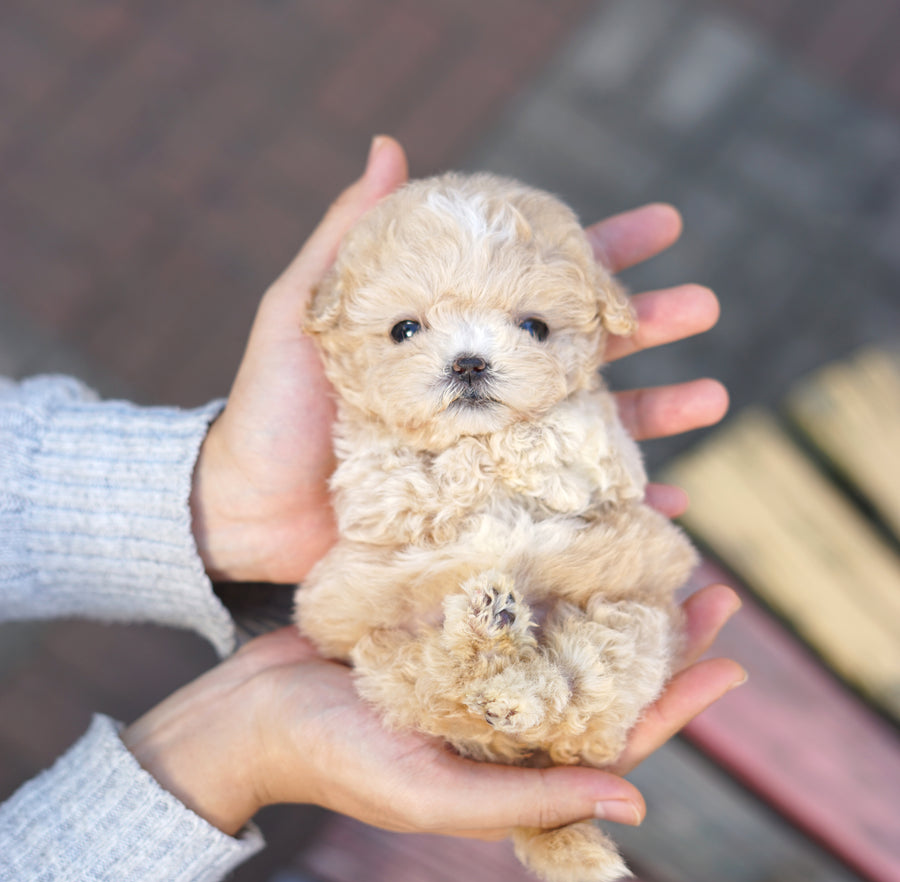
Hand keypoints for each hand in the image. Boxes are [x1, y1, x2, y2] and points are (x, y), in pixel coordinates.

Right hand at [122, 584, 744, 838]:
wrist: (253, 713)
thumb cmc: (337, 763)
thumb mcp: (433, 795)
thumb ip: (529, 797)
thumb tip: (639, 805)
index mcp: (514, 751)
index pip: (617, 731)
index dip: (678, 702)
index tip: (731, 661)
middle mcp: (505, 700)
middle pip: (601, 663)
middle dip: (659, 630)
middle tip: (712, 583)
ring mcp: (475, 653)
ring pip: (562, 616)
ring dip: (609, 584)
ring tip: (657, 541)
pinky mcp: (442, 612)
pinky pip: (508, 585)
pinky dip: (543, 559)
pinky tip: (570, 524)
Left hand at [189, 140, 725, 582]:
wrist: (247, 506)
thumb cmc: (272, 406)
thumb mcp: (304, 313)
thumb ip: (347, 239)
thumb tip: (388, 148)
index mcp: (452, 338)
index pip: (535, 286)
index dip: (599, 254)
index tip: (662, 227)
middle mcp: (482, 389)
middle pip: (582, 349)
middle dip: (651, 324)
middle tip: (706, 306)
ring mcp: (491, 450)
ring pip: (591, 423)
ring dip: (659, 409)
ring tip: (716, 394)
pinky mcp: (486, 509)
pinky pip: (564, 504)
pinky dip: (616, 500)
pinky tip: (668, 497)